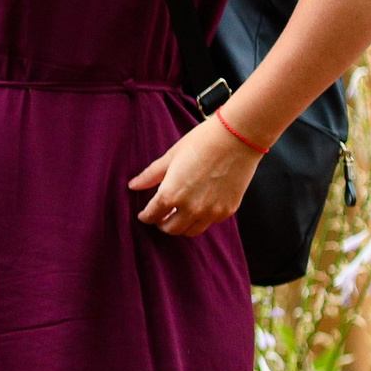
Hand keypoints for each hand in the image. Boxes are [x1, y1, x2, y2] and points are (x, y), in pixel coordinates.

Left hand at [128, 115, 265, 237]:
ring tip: (177, 215)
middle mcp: (191, 209)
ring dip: (181, 226)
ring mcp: (212, 212)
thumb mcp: (171, 157)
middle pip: (172, 229)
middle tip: (160, 216)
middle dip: (162, 224)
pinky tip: (198, 208)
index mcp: (172, 194)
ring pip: (191, 231)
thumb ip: (150, 175)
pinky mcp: (228, 210)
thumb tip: (133, 186)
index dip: (146, 217)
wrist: (237, 139)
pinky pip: (209, 223)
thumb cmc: (200, 143)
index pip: (153, 215)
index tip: (144, 215)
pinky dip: (200, 220)